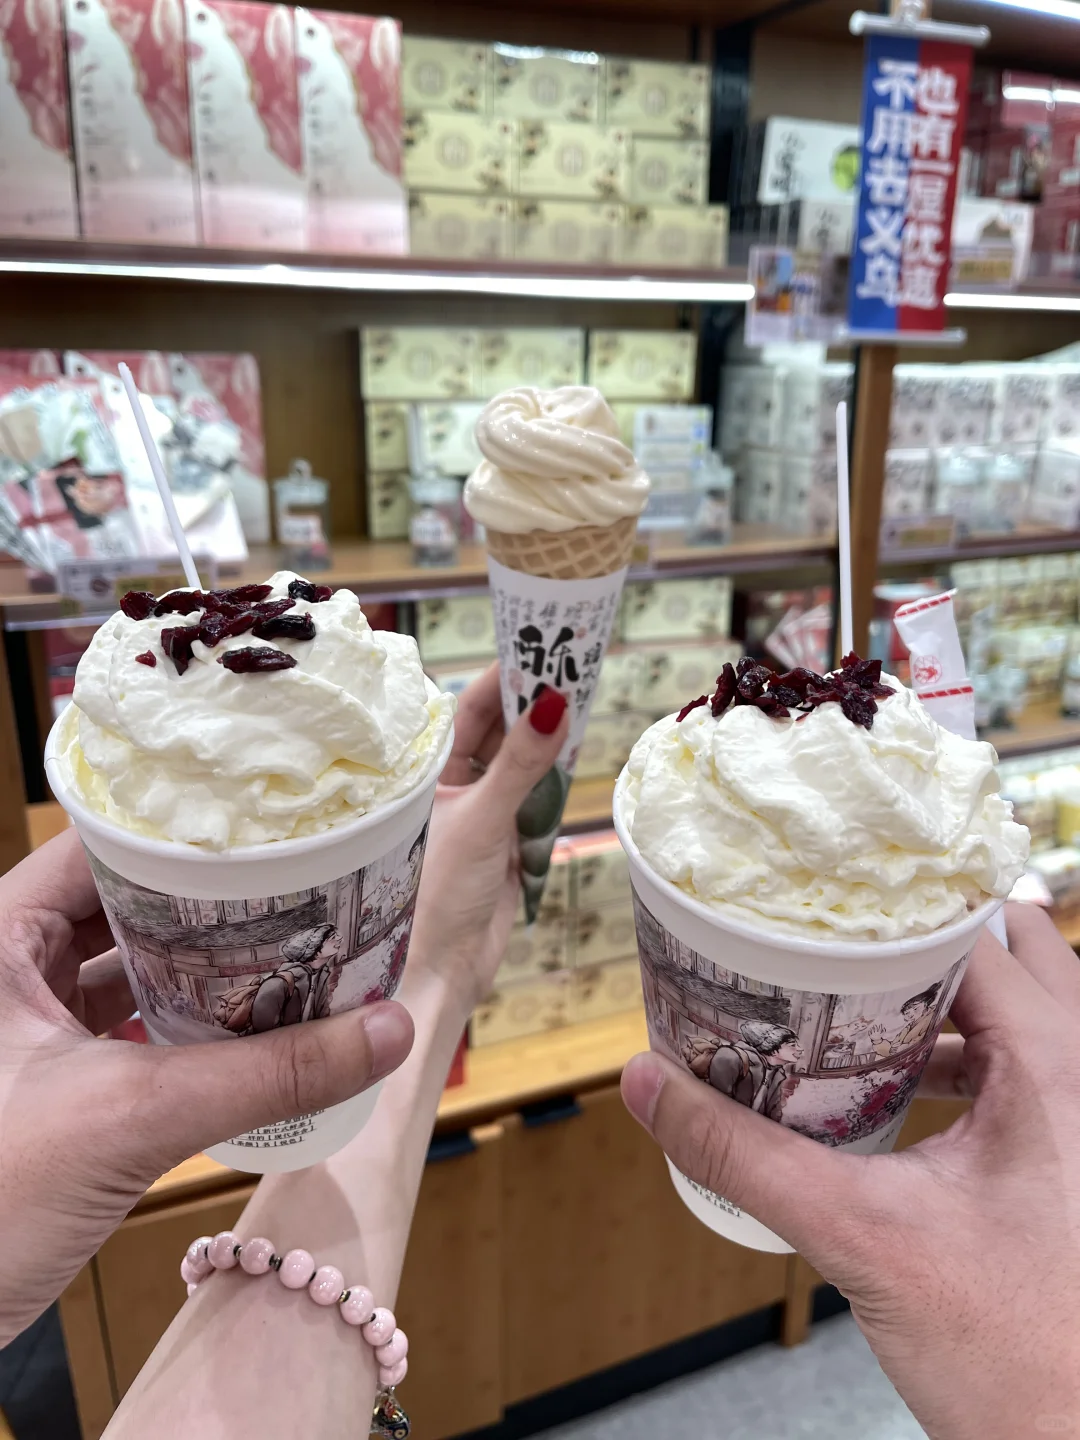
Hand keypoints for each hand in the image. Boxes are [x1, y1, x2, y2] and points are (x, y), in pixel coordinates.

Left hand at [0, 830, 413, 1344]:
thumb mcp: (130, 1120)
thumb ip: (265, 1076)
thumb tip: (389, 1030)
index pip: (101, 845)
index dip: (185, 834)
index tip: (267, 831)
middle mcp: (3, 968)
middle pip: (124, 903)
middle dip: (211, 903)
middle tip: (299, 887)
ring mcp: (21, 1026)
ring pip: (130, 968)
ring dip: (204, 967)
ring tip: (292, 949)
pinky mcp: (44, 1080)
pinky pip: (128, 1026)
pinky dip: (186, 1024)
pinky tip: (249, 1027)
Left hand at [409, 665, 568, 1009]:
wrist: (439, 973)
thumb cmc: (434, 895)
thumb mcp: (482, 819)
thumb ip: (522, 763)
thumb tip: (556, 703)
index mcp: (423, 774)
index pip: (465, 710)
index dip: (502, 678)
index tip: (538, 645)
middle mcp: (448, 789)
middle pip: (494, 732)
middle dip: (530, 703)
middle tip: (570, 664)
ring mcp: (478, 815)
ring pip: (516, 765)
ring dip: (543, 741)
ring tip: (577, 699)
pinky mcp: (503, 844)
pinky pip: (531, 800)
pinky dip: (551, 782)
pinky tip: (571, 755)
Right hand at [621, 903, 1079, 1439]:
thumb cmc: (1022, 1360)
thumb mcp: (860, 1236)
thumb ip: (745, 1155)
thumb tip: (652, 1086)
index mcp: (1059, 1069)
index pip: (976, 935)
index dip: (896, 910)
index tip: (826, 905)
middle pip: (1016, 952)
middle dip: (928, 938)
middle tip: (845, 944)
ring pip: (1023, 1011)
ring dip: (944, 999)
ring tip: (855, 1004)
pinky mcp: (1075, 1160)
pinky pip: (1023, 1069)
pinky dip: (962, 1057)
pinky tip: (897, 1088)